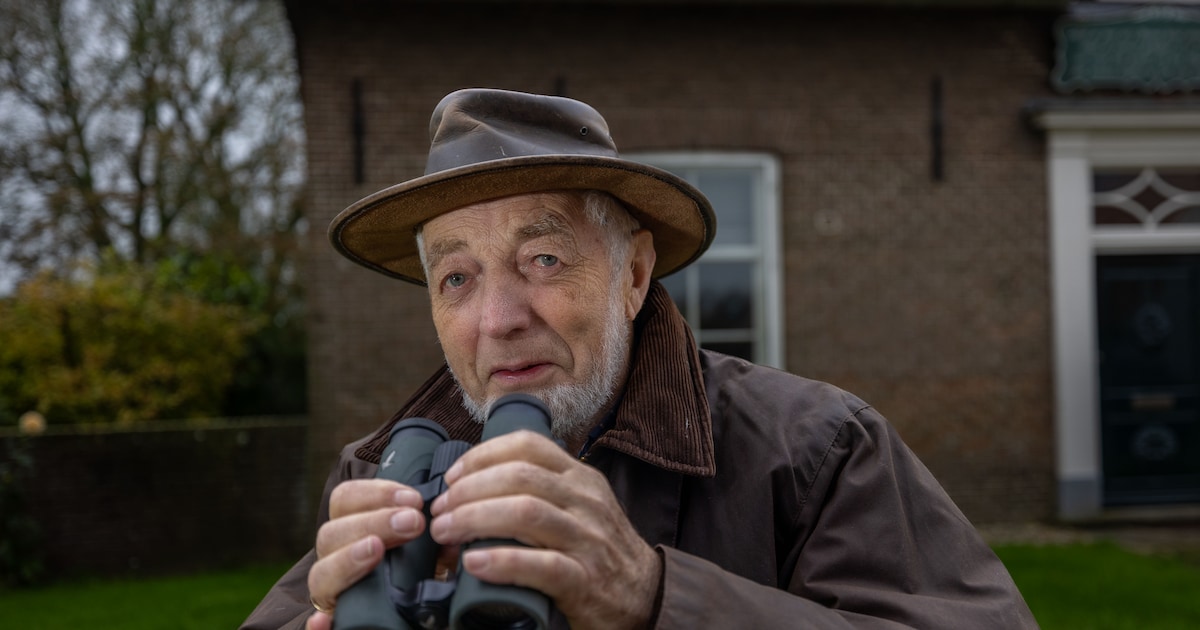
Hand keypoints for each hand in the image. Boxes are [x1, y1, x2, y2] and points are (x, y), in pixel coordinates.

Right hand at [304, 479, 427, 629]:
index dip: (376, 493)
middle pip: (331, 533)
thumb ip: (435, 543)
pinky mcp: (335, 619)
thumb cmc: (416, 577)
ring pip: (320, 572)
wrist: (405, 618)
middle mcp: (335, 558)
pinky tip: (324, 622)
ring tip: (376, 549)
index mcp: (353, 532)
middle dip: (373, 521)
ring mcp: (331, 591)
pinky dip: (318, 624)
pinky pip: (317, 624)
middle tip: (412, 522)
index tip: (413, 499)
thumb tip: (451, 537)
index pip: (346, 499)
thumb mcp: (428, 555)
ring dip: (348, 557)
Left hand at [428, 430, 662, 629]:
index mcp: (579, 478)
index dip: (481, 456)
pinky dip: (502, 561)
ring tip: (446, 533)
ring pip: (525, 512)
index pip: (527, 445)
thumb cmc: (600, 550)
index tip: (452, 477)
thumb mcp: (579, 506)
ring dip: (474, 519)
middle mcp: (585, 501)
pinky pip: (541, 564)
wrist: (647, 595)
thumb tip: (473, 489)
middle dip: (468, 490)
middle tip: (439, 512)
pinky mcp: (585, 579)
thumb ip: (539, 491)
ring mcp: (587, 539)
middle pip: (518, 476)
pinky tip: (475, 563)